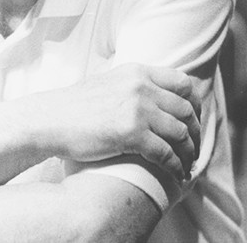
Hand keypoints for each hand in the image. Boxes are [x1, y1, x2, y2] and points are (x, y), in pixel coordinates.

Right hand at [26, 63, 200, 180]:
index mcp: (137, 72)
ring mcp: (138, 109)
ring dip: (188, 152)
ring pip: (181, 133)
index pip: (182, 83)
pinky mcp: (132, 134)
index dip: (194, 104)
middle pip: (186, 109)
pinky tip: (176, 174)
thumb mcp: (109, 83)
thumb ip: (133, 85)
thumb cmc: (75, 107)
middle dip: (195, 132)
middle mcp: (141, 87)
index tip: (194, 121)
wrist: (50, 120)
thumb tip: (156, 96)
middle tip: (194, 147)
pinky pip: (166, 153)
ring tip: (187, 164)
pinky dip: (175, 166)